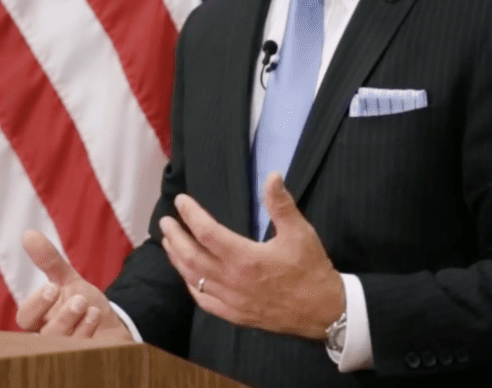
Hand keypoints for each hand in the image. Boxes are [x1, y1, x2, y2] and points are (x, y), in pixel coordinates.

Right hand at [15, 230, 132, 341]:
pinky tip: (95, 316)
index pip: (26, 317)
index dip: (37, 304)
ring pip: (61, 345)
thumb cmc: (84, 303)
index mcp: (39, 320)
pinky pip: (80, 352)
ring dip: (75, 323)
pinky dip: (88, 332)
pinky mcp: (83, 359)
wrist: (111, 325)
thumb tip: (28, 234)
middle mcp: (48, 338)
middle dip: (61, 317)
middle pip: (43, 335)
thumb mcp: (68, 280)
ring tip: (87, 304)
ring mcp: (65, 351)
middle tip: (78, 299)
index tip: (53, 287)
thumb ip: (49, 261)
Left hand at [158, 173, 343, 339]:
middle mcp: (233, 280)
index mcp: (246, 257)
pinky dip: (191, 286)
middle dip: (175, 237)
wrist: (325, 311)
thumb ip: (281, 204)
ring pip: (194, 279)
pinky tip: (187, 277)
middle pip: (191, 256)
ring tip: (168, 243)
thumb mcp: (300, 232)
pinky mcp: (236, 315)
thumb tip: (272, 175)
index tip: (181, 201)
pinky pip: (205, 301)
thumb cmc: (311, 269)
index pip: (206, 232)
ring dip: (177, 259)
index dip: (190, 215)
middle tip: (165, 222)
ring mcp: (232, 300)